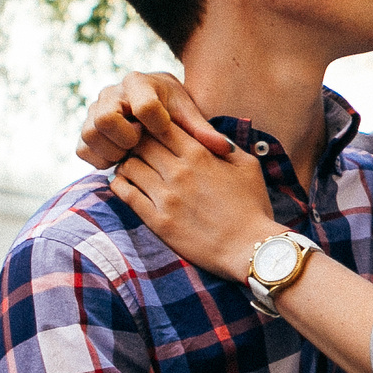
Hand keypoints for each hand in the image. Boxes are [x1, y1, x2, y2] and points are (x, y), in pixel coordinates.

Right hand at [76, 71, 231, 170]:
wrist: (153, 107)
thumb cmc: (173, 109)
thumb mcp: (189, 114)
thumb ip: (203, 130)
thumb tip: (225, 149)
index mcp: (139, 82)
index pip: (144, 106)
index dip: (156, 124)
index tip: (165, 131)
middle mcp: (111, 93)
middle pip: (106, 118)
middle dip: (127, 138)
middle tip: (142, 142)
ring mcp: (94, 110)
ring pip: (91, 134)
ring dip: (114, 150)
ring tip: (132, 151)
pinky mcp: (86, 130)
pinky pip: (83, 149)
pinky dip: (101, 159)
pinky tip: (120, 158)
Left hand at [108, 126, 280, 281]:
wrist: (249, 249)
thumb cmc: (253, 207)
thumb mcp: (248, 166)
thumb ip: (224, 145)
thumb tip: (207, 133)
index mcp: (200, 154)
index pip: (162, 126)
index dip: (153, 124)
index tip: (152, 130)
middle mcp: (179, 172)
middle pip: (140, 143)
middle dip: (136, 141)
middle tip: (136, 148)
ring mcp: (166, 197)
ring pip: (128, 166)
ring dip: (126, 163)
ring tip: (132, 167)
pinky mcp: (157, 221)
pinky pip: (126, 194)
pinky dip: (120, 185)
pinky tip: (126, 184)